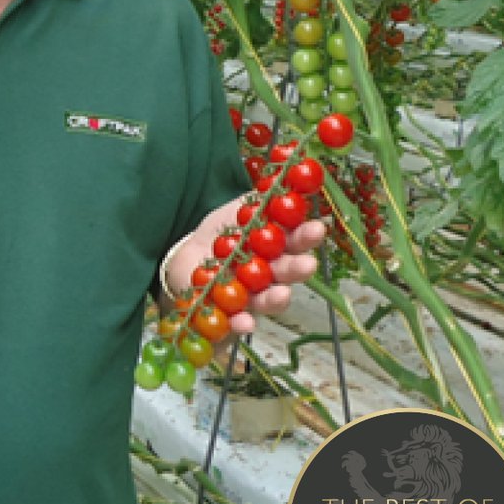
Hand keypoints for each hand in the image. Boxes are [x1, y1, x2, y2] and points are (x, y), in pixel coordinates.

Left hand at [164, 194, 325, 333]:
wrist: (184, 260)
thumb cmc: (217, 236)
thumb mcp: (233, 213)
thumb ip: (254, 203)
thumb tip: (279, 180)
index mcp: (273, 246)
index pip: (294, 241)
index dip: (306, 236)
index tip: (318, 227)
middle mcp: (268, 273)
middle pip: (286, 272)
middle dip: (298, 268)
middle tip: (308, 264)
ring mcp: (252, 296)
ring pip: (267, 299)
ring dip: (276, 298)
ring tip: (282, 294)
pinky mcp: (232, 316)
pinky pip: (238, 322)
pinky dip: (242, 323)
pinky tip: (245, 322)